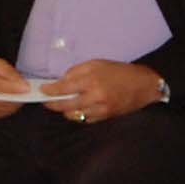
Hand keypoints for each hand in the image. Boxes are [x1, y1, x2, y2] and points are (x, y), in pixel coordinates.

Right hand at [0, 55, 32, 120]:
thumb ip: (10, 73)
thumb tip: (23, 86)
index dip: (12, 88)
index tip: (26, 88)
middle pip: (0, 99)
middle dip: (16, 96)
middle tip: (28, 92)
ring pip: (2, 107)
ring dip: (15, 103)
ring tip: (22, 95)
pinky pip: (1, 113)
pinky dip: (10, 108)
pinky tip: (14, 101)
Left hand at [45, 60, 166, 125]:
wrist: (143, 86)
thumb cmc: (120, 72)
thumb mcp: (97, 64)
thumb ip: (77, 71)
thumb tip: (61, 81)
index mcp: (92, 80)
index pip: (64, 88)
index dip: (50, 91)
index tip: (42, 90)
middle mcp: (95, 97)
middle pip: (65, 106)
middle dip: (52, 104)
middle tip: (46, 101)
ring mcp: (100, 110)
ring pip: (74, 115)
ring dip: (65, 111)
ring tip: (61, 104)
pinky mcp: (105, 118)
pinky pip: (85, 119)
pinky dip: (78, 115)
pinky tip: (76, 108)